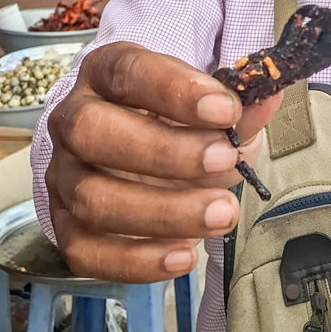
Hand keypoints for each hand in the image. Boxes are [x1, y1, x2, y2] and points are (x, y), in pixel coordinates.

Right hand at [45, 41, 283, 282]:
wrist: (142, 158)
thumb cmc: (176, 124)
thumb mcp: (208, 108)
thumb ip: (236, 107)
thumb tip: (267, 96)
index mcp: (106, 74)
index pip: (128, 71)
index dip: (175, 90)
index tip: (226, 109)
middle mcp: (73, 120)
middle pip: (92, 131)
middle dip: (163, 150)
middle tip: (224, 159)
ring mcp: (63, 176)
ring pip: (92, 197)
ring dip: (163, 212)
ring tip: (222, 214)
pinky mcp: (65, 227)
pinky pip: (86, 251)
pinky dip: (137, 260)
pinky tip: (185, 255)